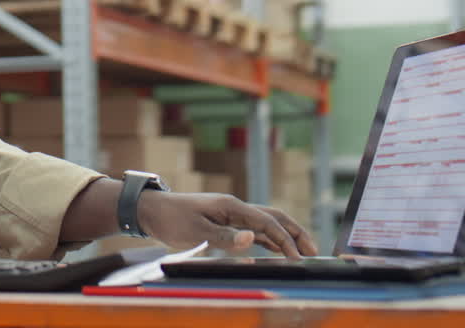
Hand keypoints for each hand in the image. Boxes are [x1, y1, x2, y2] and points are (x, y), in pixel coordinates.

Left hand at [138, 191, 319, 257]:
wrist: (151, 211)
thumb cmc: (171, 219)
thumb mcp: (196, 231)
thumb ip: (226, 237)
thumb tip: (254, 239)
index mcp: (231, 206)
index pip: (266, 222)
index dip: (285, 240)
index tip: (297, 258)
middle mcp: (235, 207)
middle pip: (273, 217)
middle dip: (295, 232)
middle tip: (313, 250)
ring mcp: (231, 214)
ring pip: (265, 223)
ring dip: (284, 236)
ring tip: (302, 252)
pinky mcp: (225, 222)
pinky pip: (253, 230)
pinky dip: (269, 239)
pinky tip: (277, 250)